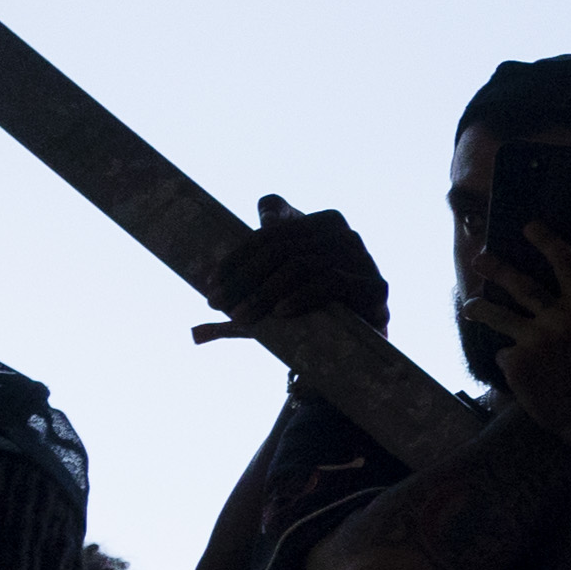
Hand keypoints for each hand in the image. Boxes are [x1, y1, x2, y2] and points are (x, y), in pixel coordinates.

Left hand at [195, 195, 385, 346]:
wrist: (361, 347)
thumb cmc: (312, 319)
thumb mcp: (272, 307)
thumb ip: (242, 313)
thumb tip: (194, 335)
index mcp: (318, 222)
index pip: (270, 229)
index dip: (237, 255)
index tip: (211, 283)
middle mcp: (342, 232)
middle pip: (281, 247)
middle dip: (243, 277)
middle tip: (218, 303)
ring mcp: (362, 256)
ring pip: (300, 264)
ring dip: (263, 291)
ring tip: (241, 316)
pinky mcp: (376, 285)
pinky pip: (331, 282)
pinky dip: (302, 296)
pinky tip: (279, 312)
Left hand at [466, 221, 570, 465]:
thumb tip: (563, 286)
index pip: (565, 261)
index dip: (546, 239)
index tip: (530, 227)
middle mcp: (558, 319)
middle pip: (518, 283)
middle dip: (495, 267)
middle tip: (481, 258)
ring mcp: (533, 341)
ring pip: (493, 314)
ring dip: (479, 307)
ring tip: (471, 306)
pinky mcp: (515, 364)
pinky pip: (505, 354)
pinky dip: (513, 361)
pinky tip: (529, 375)